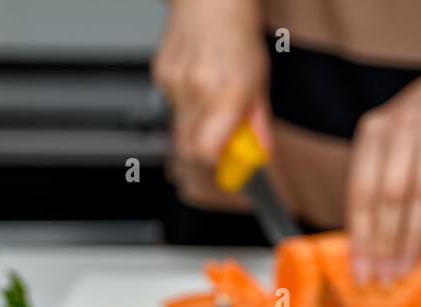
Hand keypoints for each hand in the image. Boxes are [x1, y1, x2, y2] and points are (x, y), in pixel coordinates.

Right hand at [152, 0, 270, 167]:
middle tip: (218, 154)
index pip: (205, 153)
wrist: (210, 0)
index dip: (214, 170)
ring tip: (210, 106)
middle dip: (202, 159)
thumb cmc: (237, 32)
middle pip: (186, 150)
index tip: (226, 175)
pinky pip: (171, 107)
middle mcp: (196, 91)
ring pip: (178, 129)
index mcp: (226, 93)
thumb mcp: (258, 81)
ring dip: (195, 130)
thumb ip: (257, 122)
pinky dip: (185, 107)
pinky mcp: (160, 76)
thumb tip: (259, 153)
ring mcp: (174, 84)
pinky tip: (197, 86)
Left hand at [347, 72, 420, 284]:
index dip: (360, 235)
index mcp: (373, 130)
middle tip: (384, 276)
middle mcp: (403, 124)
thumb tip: (366, 249)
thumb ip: (378, 187)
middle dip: (386, 242)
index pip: (361, 191)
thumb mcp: (392, 146)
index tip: (360, 269)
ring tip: (406, 268)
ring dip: (413, 238)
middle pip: (390, 195)